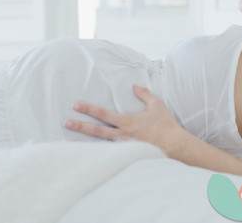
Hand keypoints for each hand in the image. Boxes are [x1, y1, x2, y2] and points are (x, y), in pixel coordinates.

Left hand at [64, 84, 183, 152]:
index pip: (103, 114)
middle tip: (66, 123)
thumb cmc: (165, 125)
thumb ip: (144, 93)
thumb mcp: (156, 104)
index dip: (88, 109)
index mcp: (126, 121)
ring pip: (101, 144)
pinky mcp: (128, 155)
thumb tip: (134, 85)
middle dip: (80, 126)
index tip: (76, 105)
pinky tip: (89, 153)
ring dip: (86, 141)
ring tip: (71, 140)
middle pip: (96, 131)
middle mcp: (122, 135)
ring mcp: (124, 146)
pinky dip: (98, 152)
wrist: (175, 145)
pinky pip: (110, 153)